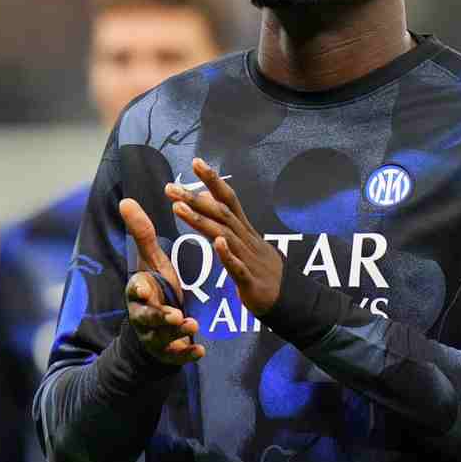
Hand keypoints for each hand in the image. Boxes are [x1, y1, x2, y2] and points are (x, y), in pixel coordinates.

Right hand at [120, 198, 204, 364]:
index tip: (146, 289)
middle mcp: (144, 315)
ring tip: (191, 326)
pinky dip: (186, 354)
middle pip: (149, 317)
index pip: (136, 291)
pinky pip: (177, 354)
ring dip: (177, 332)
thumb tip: (126, 200)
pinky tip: (199, 352)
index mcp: (139, 293)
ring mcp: (156, 335)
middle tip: (176, 314)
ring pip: (164, 336)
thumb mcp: (149, 262)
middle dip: (161, 316)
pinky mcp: (169, 351)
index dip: (140, 291)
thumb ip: (141, 235)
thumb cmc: (155, 288)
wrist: (155, 328)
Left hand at [164, 158, 282, 315]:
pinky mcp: (250, 281)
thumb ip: (230, 228)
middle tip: (170, 187)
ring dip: (201, 220)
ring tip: (178, 208)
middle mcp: (247, 239)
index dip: (213, 180)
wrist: (290, 300)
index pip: (228, 199)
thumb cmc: (263, 272)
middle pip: (221, 212)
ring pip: (225, 235)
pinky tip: (218, 243)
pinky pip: (237, 267)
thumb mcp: (247, 246)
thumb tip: (212, 208)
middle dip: (195, 198)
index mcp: (245, 231)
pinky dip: (227, 254)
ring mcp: (249, 259)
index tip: (196, 162)